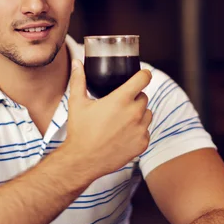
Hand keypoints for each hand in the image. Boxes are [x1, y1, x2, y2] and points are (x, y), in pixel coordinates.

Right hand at [62, 59, 151, 180]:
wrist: (83, 160)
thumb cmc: (80, 131)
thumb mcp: (77, 103)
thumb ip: (78, 80)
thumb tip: (77, 63)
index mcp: (120, 99)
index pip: (143, 78)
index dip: (143, 74)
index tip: (141, 75)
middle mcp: (134, 113)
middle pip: (144, 96)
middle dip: (134, 98)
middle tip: (119, 105)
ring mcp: (140, 129)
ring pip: (147, 113)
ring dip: (138, 114)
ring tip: (121, 120)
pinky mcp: (142, 143)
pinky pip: (146, 131)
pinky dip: (138, 131)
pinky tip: (123, 134)